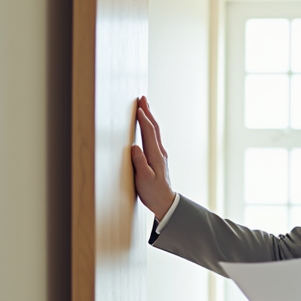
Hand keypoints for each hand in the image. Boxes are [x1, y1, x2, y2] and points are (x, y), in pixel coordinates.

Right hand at [131, 96, 175, 220]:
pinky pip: (154, 137)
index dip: (143, 119)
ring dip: (149, 117)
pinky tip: (147, 125)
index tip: (138, 108)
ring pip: (155, 131)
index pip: (149, 132)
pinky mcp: (158, 157)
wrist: (165, 202)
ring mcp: (160, 154)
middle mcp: (160, 152)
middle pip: (154, 127)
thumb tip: (135, 147)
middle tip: (142, 98)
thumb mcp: (144, 180)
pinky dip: (149, 126)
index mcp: (156, 155)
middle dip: (148, 112)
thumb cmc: (153, 192)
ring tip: (144, 106)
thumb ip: (140, 163)